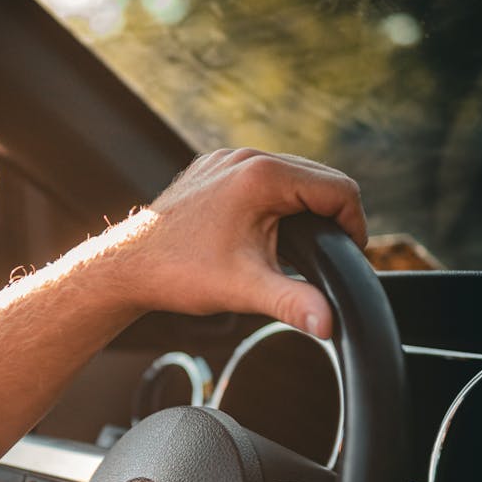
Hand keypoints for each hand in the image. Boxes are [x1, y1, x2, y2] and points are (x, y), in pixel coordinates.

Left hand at [123, 147, 365, 338]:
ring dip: (304, 207)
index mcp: (262, 176)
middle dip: (331, 216)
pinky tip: (268, 232)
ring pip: (291, 175)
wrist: (127, 266)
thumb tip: (328, 324)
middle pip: (319, 178)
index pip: (338, 190)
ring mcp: (227, 160)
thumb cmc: (180, 274)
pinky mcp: (214, 169)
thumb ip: (292, 302)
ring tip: (302, 248)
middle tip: (329, 257)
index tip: (349, 257)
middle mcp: (247, 157)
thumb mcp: (244, 289)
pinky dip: (276, 201)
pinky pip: (262, 177)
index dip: (354, 226)